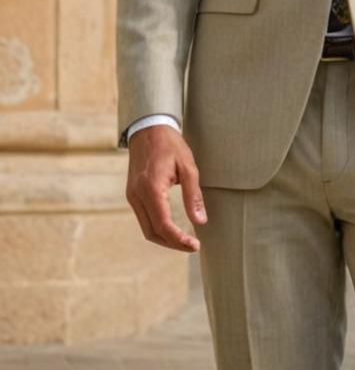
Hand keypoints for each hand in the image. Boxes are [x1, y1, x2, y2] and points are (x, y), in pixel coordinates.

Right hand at [125, 125, 206, 251]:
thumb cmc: (170, 145)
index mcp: (151, 189)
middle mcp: (137, 196)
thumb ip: (193, 196)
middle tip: (192, 247)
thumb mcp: (188, 167)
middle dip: (172, 243)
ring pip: (146, 228)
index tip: (195, 246)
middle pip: (152, 232)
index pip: (163, 225)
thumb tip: (200, 222)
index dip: (179, 240)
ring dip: (164, 238)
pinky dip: (157, 228)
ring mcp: (132, 196)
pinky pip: (143, 218)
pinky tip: (171, 228)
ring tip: (184, 241)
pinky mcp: (132, 194)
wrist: (148, 128)